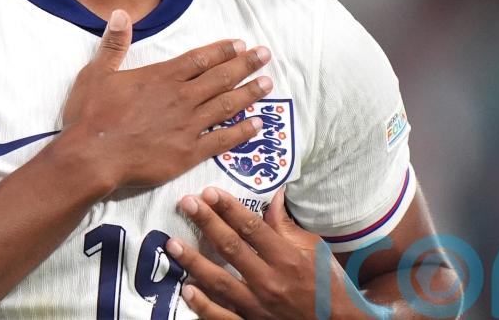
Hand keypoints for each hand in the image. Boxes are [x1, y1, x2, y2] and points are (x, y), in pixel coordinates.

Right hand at [59, 9, 273, 189]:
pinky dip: (242, 131)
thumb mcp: (97, 73)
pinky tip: (257, 125)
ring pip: (227, 105)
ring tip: (268, 84)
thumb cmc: (91, 115)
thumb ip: (114, 44)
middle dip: (246, 65)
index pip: (200, 59)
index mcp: (161, 76)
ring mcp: (188, 125)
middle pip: (221, 77)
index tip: (241, 44)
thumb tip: (120, 14)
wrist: (93, 156)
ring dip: (249, 93)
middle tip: (266, 56)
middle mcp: (181, 97)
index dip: (222, 50)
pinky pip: (223, 140)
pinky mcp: (189, 152)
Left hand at [165, 187, 362, 319]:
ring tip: (172, 244)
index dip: (228, 209)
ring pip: (220, 282)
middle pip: (231, 248)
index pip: (252, 228)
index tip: (209, 192)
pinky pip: (223, 317)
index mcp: (287, 259)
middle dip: (207, 223)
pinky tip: (187, 290)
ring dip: (193, 261)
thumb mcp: (314, 251)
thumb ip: (286, 226)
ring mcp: (259, 307)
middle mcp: (271, 282)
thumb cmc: (327, 285)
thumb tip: (273, 195)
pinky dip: (203, 305)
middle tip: (186, 203)